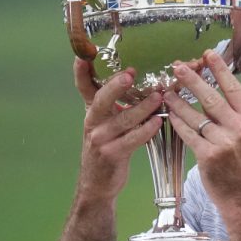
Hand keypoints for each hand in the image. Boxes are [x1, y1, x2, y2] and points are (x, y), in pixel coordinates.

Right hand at [73, 58, 162, 201]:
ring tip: (159, 97)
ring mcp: (100, 139)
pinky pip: (132, 139)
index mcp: (92, 112)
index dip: (81, 72)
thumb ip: (115, 105)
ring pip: (123, 119)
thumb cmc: (108, 147)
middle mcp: (93, 123)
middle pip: (101, 99)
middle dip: (115, 86)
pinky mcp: (112, 154)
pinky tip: (158, 122)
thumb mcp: (106, 123)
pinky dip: (146, 130)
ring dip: (143, 107)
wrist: (98, 184)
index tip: (83, 56)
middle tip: (130, 73)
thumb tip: (135, 79)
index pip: (84, 88)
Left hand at [163, 50, 240, 207]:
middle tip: (178, 66)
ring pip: (196, 115)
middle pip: (212, 97)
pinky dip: (177, 122)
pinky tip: (169, 114)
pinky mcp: (208, 156)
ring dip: (178, 101)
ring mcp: (224, 142)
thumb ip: (236, 115)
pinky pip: (188, 133)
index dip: (220, 70)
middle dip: (192, 79)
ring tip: (167, 91)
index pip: (234, 88)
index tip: (208, 54)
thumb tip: (214, 91)